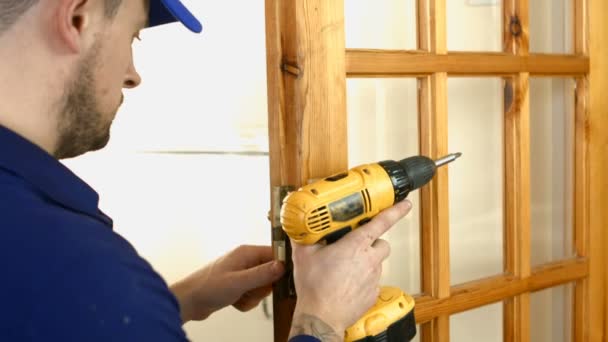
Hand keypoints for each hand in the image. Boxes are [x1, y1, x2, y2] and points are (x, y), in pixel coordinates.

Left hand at [170, 245, 284, 322]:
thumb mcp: (239, 282)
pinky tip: (235, 302)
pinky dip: (246, 301)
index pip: (274, 255)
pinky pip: (252, 294)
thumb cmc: (209, 287)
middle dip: (262, 287)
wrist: (189, 301)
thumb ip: (262, 274)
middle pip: (270, 273)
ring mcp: (241, 273)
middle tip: (250, 291)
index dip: (279, 268)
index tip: (278, 282)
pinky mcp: (238, 285)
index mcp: (246, 253)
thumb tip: (282, 266)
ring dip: (253, 296)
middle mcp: (245, 260)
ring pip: (261, 286)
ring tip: (239, 298)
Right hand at [289, 200, 411, 339]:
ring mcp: (373, 278)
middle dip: (373, 242)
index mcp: (356, 245)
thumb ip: (304, 238)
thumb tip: (300, 230)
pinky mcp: (373, 294)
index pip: (382, 222)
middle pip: (382, 243)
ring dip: (367, 262)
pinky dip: (363, 280)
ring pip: (377, 263)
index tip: (405, 204)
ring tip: (347, 268)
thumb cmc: (315, 288)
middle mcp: (369, 260)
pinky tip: (348, 284)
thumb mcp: (304, 256)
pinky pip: (372, 282)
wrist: (321, 317)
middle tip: (356, 245)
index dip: (396, 211)